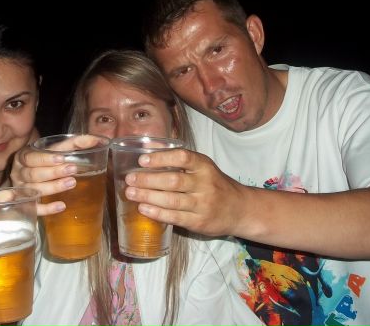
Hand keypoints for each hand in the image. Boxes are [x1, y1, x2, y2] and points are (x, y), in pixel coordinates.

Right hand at [10, 134, 105, 216]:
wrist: (28, 173)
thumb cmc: (44, 159)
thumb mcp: (54, 149)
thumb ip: (74, 143)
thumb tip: (97, 140)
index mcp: (24, 157)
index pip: (31, 157)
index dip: (45, 158)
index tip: (61, 158)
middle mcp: (19, 174)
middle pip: (33, 174)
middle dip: (53, 173)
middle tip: (73, 170)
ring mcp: (21, 190)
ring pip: (34, 191)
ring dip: (53, 187)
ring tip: (71, 183)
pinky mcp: (25, 205)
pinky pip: (34, 208)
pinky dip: (47, 208)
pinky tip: (61, 206)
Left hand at [123, 148, 247, 236]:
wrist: (239, 209)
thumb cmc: (214, 184)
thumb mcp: (202, 166)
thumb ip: (178, 158)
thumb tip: (148, 146)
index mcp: (204, 165)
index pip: (182, 157)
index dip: (161, 158)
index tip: (142, 160)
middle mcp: (205, 184)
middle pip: (173, 181)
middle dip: (148, 180)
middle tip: (129, 179)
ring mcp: (202, 204)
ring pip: (172, 200)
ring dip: (148, 197)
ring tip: (131, 193)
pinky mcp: (199, 222)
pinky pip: (175, 217)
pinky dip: (157, 213)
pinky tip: (143, 209)